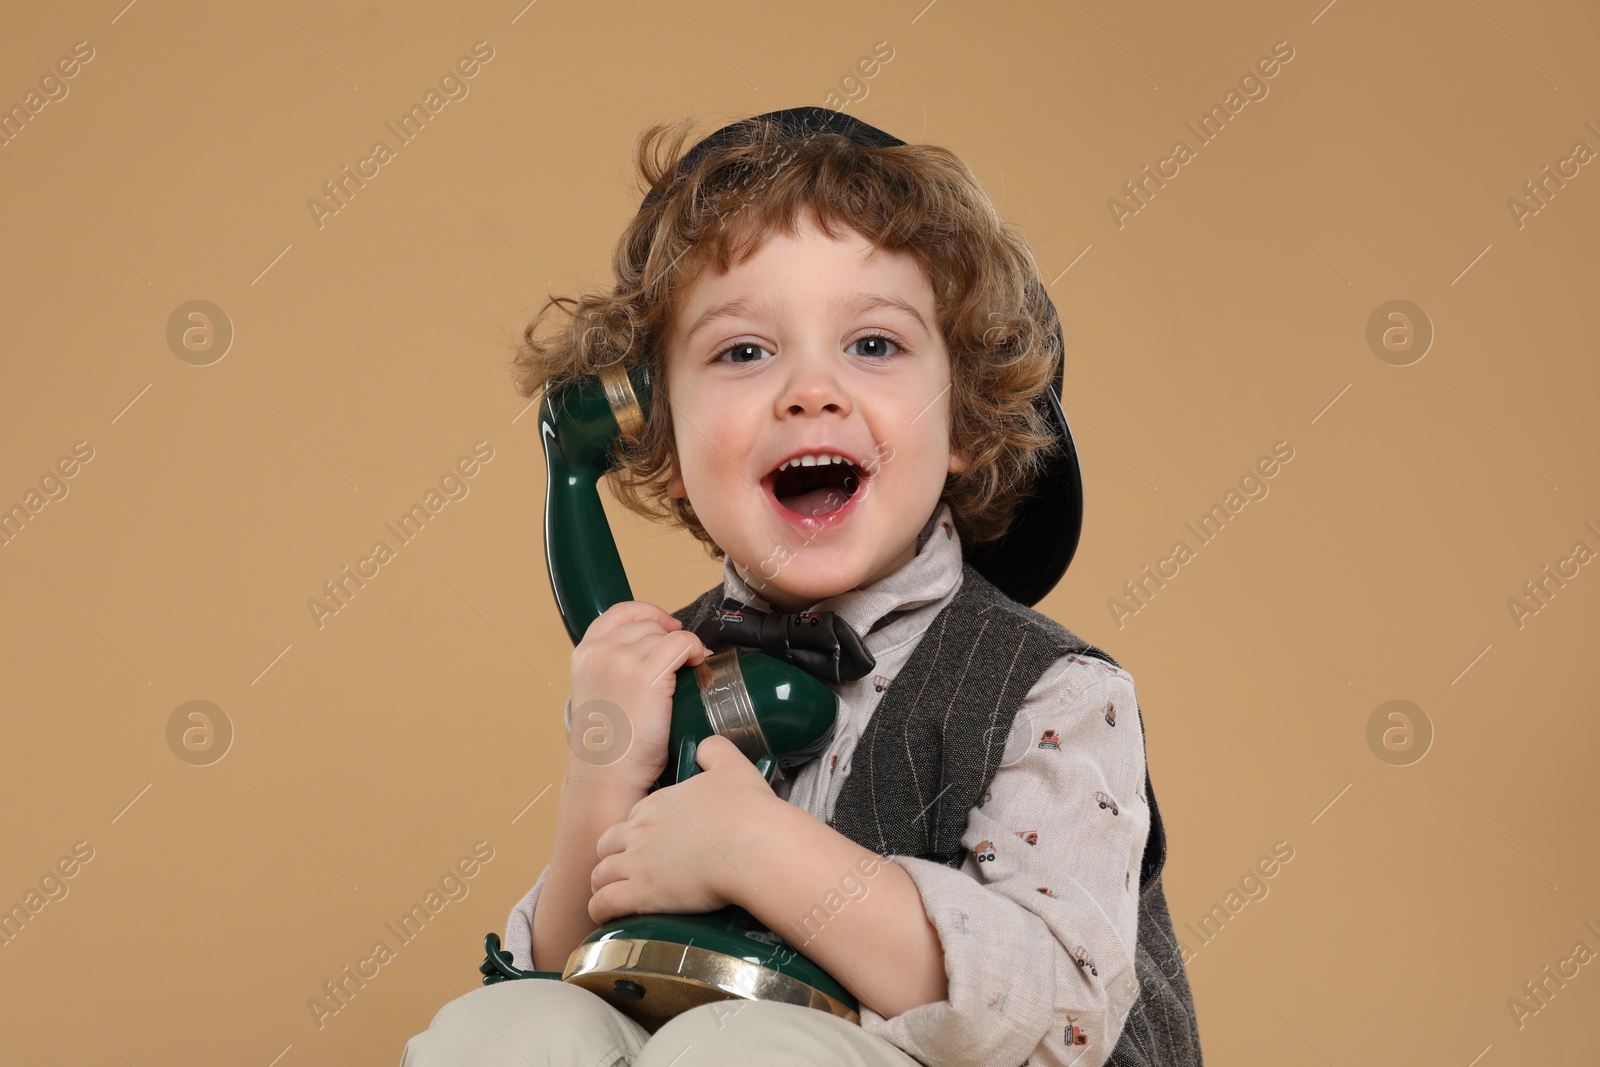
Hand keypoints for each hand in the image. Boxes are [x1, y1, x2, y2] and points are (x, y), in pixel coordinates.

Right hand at [568, 601, 707, 793]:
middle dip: (668, 641)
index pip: (620, 613)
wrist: (607, 776)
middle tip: (680, 665)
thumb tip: (652, 653)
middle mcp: (599, 651)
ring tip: (687, 676)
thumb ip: (613, 669)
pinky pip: (683, 643)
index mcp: (584, 654)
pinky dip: (695, 650)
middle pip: (647, 625)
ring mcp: (621, 660)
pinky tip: (697, 667)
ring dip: (682, 652)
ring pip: (666, 636)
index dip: (649, 614)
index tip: (667, 626)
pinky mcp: (645, 674)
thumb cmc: (609, 748)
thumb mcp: (599, 695)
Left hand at [589, 735, 781, 923]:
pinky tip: (607, 916)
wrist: (752, 844)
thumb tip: (706, 747)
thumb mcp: (732, 766)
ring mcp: (637, 863)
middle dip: (611, 857)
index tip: (647, 843)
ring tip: (611, 896)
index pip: (632, 818)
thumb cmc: (747, 810)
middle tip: (624, 870)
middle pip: (607, 844)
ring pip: (600, 875)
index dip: (636, 831)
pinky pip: (604, 903)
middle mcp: (640, 831)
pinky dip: (601, 909)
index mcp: (658, 804)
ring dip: (602, 885)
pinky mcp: (641, 893)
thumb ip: (715, 751)